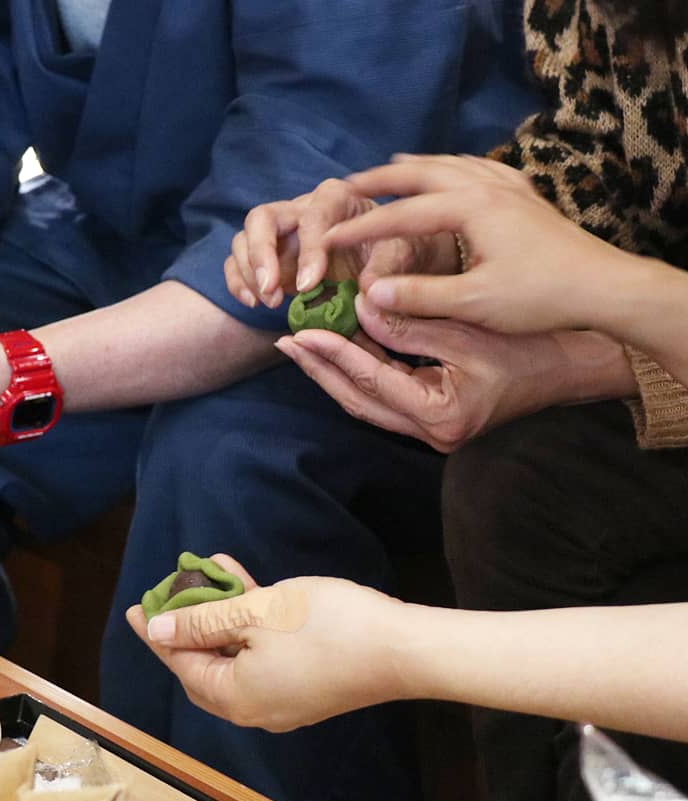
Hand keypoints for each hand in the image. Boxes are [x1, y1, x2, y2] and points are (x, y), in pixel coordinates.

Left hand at [126, 555, 410, 731]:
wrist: (401, 649)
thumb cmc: (325, 627)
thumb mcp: (255, 613)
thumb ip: (202, 622)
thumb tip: (158, 630)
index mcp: (234, 697)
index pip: (181, 663)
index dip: (158, 631)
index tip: (138, 606)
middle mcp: (253, 709)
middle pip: (205, 665)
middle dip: (189, 625)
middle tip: (172, 593)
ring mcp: (282, 699)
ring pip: (236, 655)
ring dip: (221, 617)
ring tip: (209, 576)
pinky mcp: (306, 685)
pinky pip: (264, 655)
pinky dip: (251, 625)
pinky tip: (247, 586)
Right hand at [224, 177, 456, 309]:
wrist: (394, 260)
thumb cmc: (402, 250)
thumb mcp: (406, 254)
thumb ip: (388, 267)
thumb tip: (366, 289)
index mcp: (336, 199)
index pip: (312, 217)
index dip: (307, 250)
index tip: (309, 286)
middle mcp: (301, 209)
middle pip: (262, 217)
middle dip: (260, 254)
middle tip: (271, 290)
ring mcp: (281, 234)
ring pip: (244, 238)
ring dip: (248, 271)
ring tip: (267, 302)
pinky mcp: (269, 257)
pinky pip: (238, 263)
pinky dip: (238, 281)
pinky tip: (253, 303)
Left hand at [275, 296, 634, 452]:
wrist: (569, 368)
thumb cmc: (528, 345)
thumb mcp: (467, 329)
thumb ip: (411, 325)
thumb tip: (359, 310)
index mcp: (440, 417)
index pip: (372, 383)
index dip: (334, 355)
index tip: (301, 331)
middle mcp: (430, 434)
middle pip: (358, 402)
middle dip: (320, 370)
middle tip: (287, 341)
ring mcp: (430, 432)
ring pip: (367, 403)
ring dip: (333, 373)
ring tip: (301, 344)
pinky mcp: (431, 420)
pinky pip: (384, 397)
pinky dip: (360, 373)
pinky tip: (337, 349)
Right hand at [324, 154, 627, 333]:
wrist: (602, 286)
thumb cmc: (538, 297)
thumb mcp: (472, 303)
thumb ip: (418, 297)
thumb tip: (369, 293)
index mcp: (469, 208)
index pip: (401, 215)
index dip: (361, 228)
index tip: (329, 237)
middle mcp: (486, 186)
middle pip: (423, 173)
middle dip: (382, 179)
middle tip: (348, 183)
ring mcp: (508, 187)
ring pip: (452, 164)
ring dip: (417, 166)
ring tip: (392, 168)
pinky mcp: (524, 196)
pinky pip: (479, 168)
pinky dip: (454, 167)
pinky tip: (452, 172)